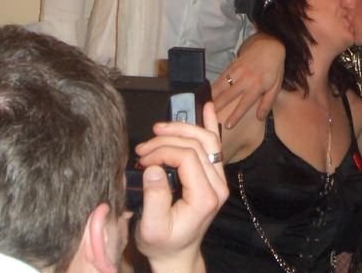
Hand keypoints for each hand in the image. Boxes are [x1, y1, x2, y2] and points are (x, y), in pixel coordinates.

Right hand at [134, 102, 228, 272]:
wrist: (178, 254)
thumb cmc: (163, 243)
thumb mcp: (152, 228)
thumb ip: (154, 198)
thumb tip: (153, 167)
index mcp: (205, 197)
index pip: (187, 157)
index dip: (163, 151)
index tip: (142, 159)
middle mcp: (217, 185)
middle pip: (197, 145)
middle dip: (168, 139)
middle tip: (144, 147)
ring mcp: (219, 179)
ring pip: (208, 140)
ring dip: (183, 129)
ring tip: (159, 129)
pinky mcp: (214, 175)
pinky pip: (215, 145)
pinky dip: (210, 125)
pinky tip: (208, 107)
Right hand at [212, 32, 284, 128]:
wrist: (269, 45)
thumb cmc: (274, 68)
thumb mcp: (276, 86)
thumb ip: (267, 102)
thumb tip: (260, 117)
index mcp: (257, 86)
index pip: (244, 104)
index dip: (235, 115)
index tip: (227, 126)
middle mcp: (245, 79)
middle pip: (228, 96)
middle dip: (217, 108)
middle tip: (208, 118)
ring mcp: (237, 72)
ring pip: (221, 87)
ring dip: (212, 97)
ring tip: (204, 108)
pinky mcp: (232, 66)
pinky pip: (220, 78)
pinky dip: (213, 87)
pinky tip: (207, 94)